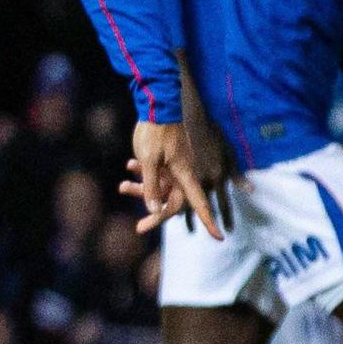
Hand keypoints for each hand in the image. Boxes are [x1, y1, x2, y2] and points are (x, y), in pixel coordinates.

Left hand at [123, 119, 221, 237]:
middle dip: (156, 216)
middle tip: (140, 228)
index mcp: (184, 175)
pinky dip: (141, 172)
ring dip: (140, 190)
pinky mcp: (164, 159)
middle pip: (172, 202)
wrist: (156, 106)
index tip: (219, 237)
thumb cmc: (155, 132)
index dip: (209, 220)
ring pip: (159, 188)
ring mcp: (173, 166)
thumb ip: (152, 185)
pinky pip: (154, 174)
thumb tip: (154, 210)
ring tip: (123, 187)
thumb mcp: (149, 160)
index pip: (199, 203)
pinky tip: (129, 165)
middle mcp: (182, 173)